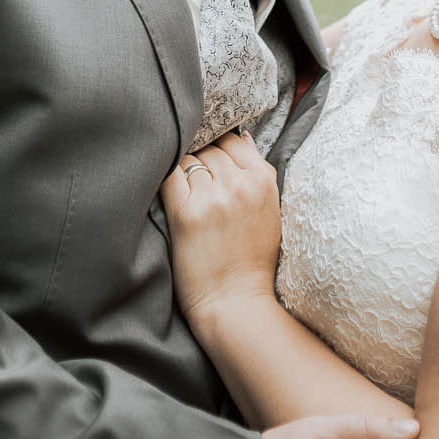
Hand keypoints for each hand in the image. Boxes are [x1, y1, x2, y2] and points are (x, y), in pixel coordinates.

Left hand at [159, 131, 282, 328]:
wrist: (235, 302)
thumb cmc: (253, 260)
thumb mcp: (271, 210)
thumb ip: (259, 172)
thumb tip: (243, 136)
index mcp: (263, 181)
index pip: (232, 141)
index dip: (219, 149)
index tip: (211, 163)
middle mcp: (238, 184)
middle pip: (208, 149)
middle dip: (201, 161)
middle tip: (198, 185)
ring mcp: (211, 197)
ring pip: (188, 160)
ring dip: (184, 173)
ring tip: (187, 196)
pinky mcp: (185, 213)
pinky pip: (169, 176)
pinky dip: (167, 180)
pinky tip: (171, 196)